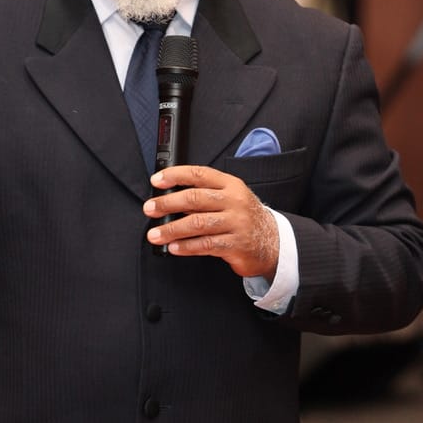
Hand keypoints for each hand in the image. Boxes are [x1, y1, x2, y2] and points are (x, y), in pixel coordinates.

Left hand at [143, 165, 279, 278]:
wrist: (272, 242)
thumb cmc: (243, 218)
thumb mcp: (230, 198)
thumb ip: (205, 194)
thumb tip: (168, 197)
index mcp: (230, 185)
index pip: (199, 174)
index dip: (175, 175)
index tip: (156, 181)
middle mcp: (234, 201)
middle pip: (195, 198)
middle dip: (167, 204)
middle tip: (150, 209)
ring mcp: (236, 223)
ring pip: (197, 223)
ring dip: (172, 230)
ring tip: (156, 234)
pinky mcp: (236, 244)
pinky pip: (206, 244)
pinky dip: (186, 247)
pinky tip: (174, 248)